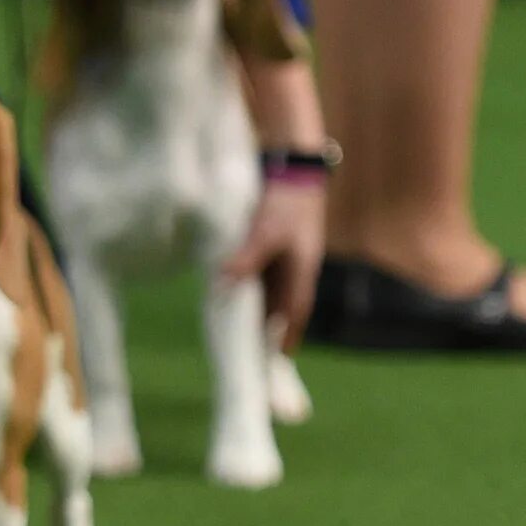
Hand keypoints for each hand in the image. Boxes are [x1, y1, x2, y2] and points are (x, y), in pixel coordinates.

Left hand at [222, 180, 324, 348]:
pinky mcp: (276, 246)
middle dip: (275, 330)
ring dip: (265, 312)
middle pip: (285, 306)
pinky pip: (267, 277)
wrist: (294, 169)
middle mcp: (297, 267)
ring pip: (276, 292)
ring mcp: (288, 257)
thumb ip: (247, 257)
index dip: (289, 333)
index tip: (282, 357)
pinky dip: (257, 291)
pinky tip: (241, 297)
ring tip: (248, 335)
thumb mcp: (266, 230)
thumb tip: (224, 283)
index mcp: (302, 269)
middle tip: (260, 355)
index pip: (296, 310)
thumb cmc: (284, 201)